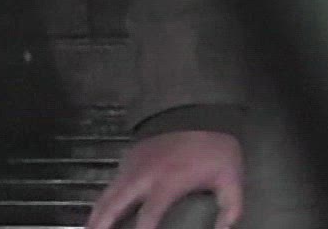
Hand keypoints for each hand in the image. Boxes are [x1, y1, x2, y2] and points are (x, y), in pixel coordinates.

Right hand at [84, 130, 243, 228]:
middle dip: (103, 225)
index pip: (147, 217)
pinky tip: (98, 215)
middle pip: (114, 207)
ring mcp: (133, 166)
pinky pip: (109, 185)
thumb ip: (231, 207)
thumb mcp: (230, 177)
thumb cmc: (214, 147)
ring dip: (96, 216)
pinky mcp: (128, 159)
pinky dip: (101, 202)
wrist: (197, 109)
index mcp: (168, 182)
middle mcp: (144, 176)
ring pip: (106, 196)